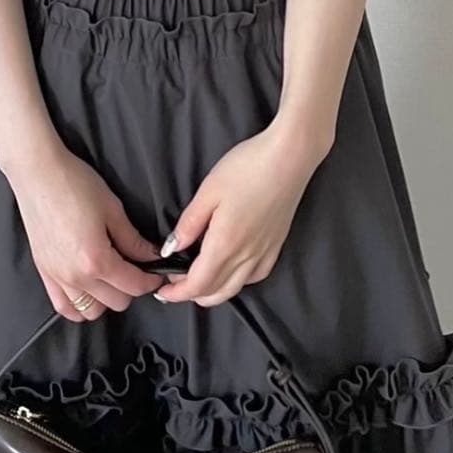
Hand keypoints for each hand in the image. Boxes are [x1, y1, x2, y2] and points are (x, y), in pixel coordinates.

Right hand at [5, 141, 165, 322]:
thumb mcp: (112, 209)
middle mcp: (76, 276)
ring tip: (111, 277)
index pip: (134, 286)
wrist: (37, 173)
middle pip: (116, 302)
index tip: (157, 272)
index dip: (152, 280)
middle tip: (136, 268)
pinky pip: (64, 307)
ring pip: (91, 311)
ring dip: (106, 299)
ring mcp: (57, 277)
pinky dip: (79, 305)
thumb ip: (133, 240)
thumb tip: (152, 256)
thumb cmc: (73, 184)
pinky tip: (88, 289)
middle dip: (132, 288)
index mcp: (96, 260)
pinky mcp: (44, 272)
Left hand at [152, 120, 330, 306]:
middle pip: (216, 293)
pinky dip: (236, 282)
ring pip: (235, 289)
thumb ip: (189, 224)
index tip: (162, 291)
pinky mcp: (277, 246)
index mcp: (226, 244)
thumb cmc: (247, 168)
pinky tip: (230, 269)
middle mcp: (247, 256)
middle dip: (192, 295)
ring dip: (213, 292)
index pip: (198, 284)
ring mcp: (265, 253)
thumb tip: (170, 249)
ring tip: (197, 279)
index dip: (177, 293)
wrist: (290, 157)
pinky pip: (254, 277)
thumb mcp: (209, 191)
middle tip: (174, 283)